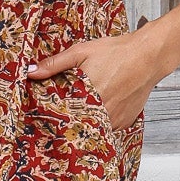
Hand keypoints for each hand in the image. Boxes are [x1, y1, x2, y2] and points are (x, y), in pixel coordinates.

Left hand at [27, 28, 170, 131]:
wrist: (148, 55)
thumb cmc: (117, 52)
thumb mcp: (81, 52)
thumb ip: (55, 64)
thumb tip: (30, 71)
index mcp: (87, 97)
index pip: (62, 117)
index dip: (54, 118)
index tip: (45, 118)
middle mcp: (102, 112)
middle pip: (78, 125)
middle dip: (70, 121)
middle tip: (63, 116)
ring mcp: (115, 119)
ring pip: (94, 128)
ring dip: (87, 122)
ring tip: (83, 111)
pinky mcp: (125, 122)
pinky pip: (109, 128)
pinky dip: (102, 121)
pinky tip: (100, 109)